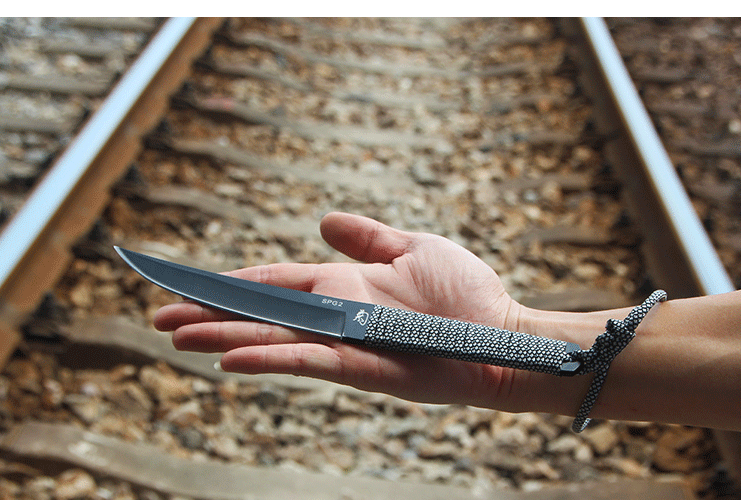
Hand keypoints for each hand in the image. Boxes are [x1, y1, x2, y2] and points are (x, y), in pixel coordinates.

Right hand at [154, 212, 585, 412]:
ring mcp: (347, 342)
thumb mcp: (412, 248)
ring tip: (177, 336)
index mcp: (342, 284)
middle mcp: (335, 314)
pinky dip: (272, 359)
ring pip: (275, 337)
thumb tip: (323, 221)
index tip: (188, 282)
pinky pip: (311, 362)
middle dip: (211, 313)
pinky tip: (232, 357)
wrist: (504, 332)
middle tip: (159, 314)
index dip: (231, 282)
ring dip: (225, 336)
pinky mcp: (365, 367)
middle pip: (262, 312)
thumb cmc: (466, 293)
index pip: (273, 283)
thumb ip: (366, 237)